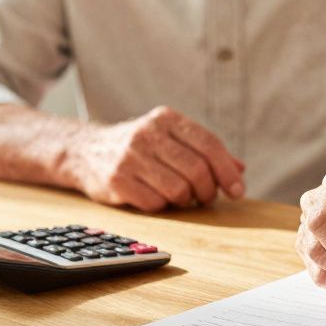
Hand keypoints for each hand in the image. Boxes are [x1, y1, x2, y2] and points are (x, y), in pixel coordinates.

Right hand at [66, 106, 244, 211]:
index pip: (208, 144)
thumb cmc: (141, 148)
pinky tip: (157, 199)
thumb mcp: (172, 139)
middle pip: (196, 169)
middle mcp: (148, 133)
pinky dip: (162, 206)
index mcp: (167, 119)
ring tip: (181, 197)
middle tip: (207, 197)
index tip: (237, 190)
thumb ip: (205, 152)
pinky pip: (154, 203)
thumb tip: (239, 170)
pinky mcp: (116, 180)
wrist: (86, 151)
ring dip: (185, 200)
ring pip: (178, 189)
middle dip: (208, 190)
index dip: (227, 170)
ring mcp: (129, 156)